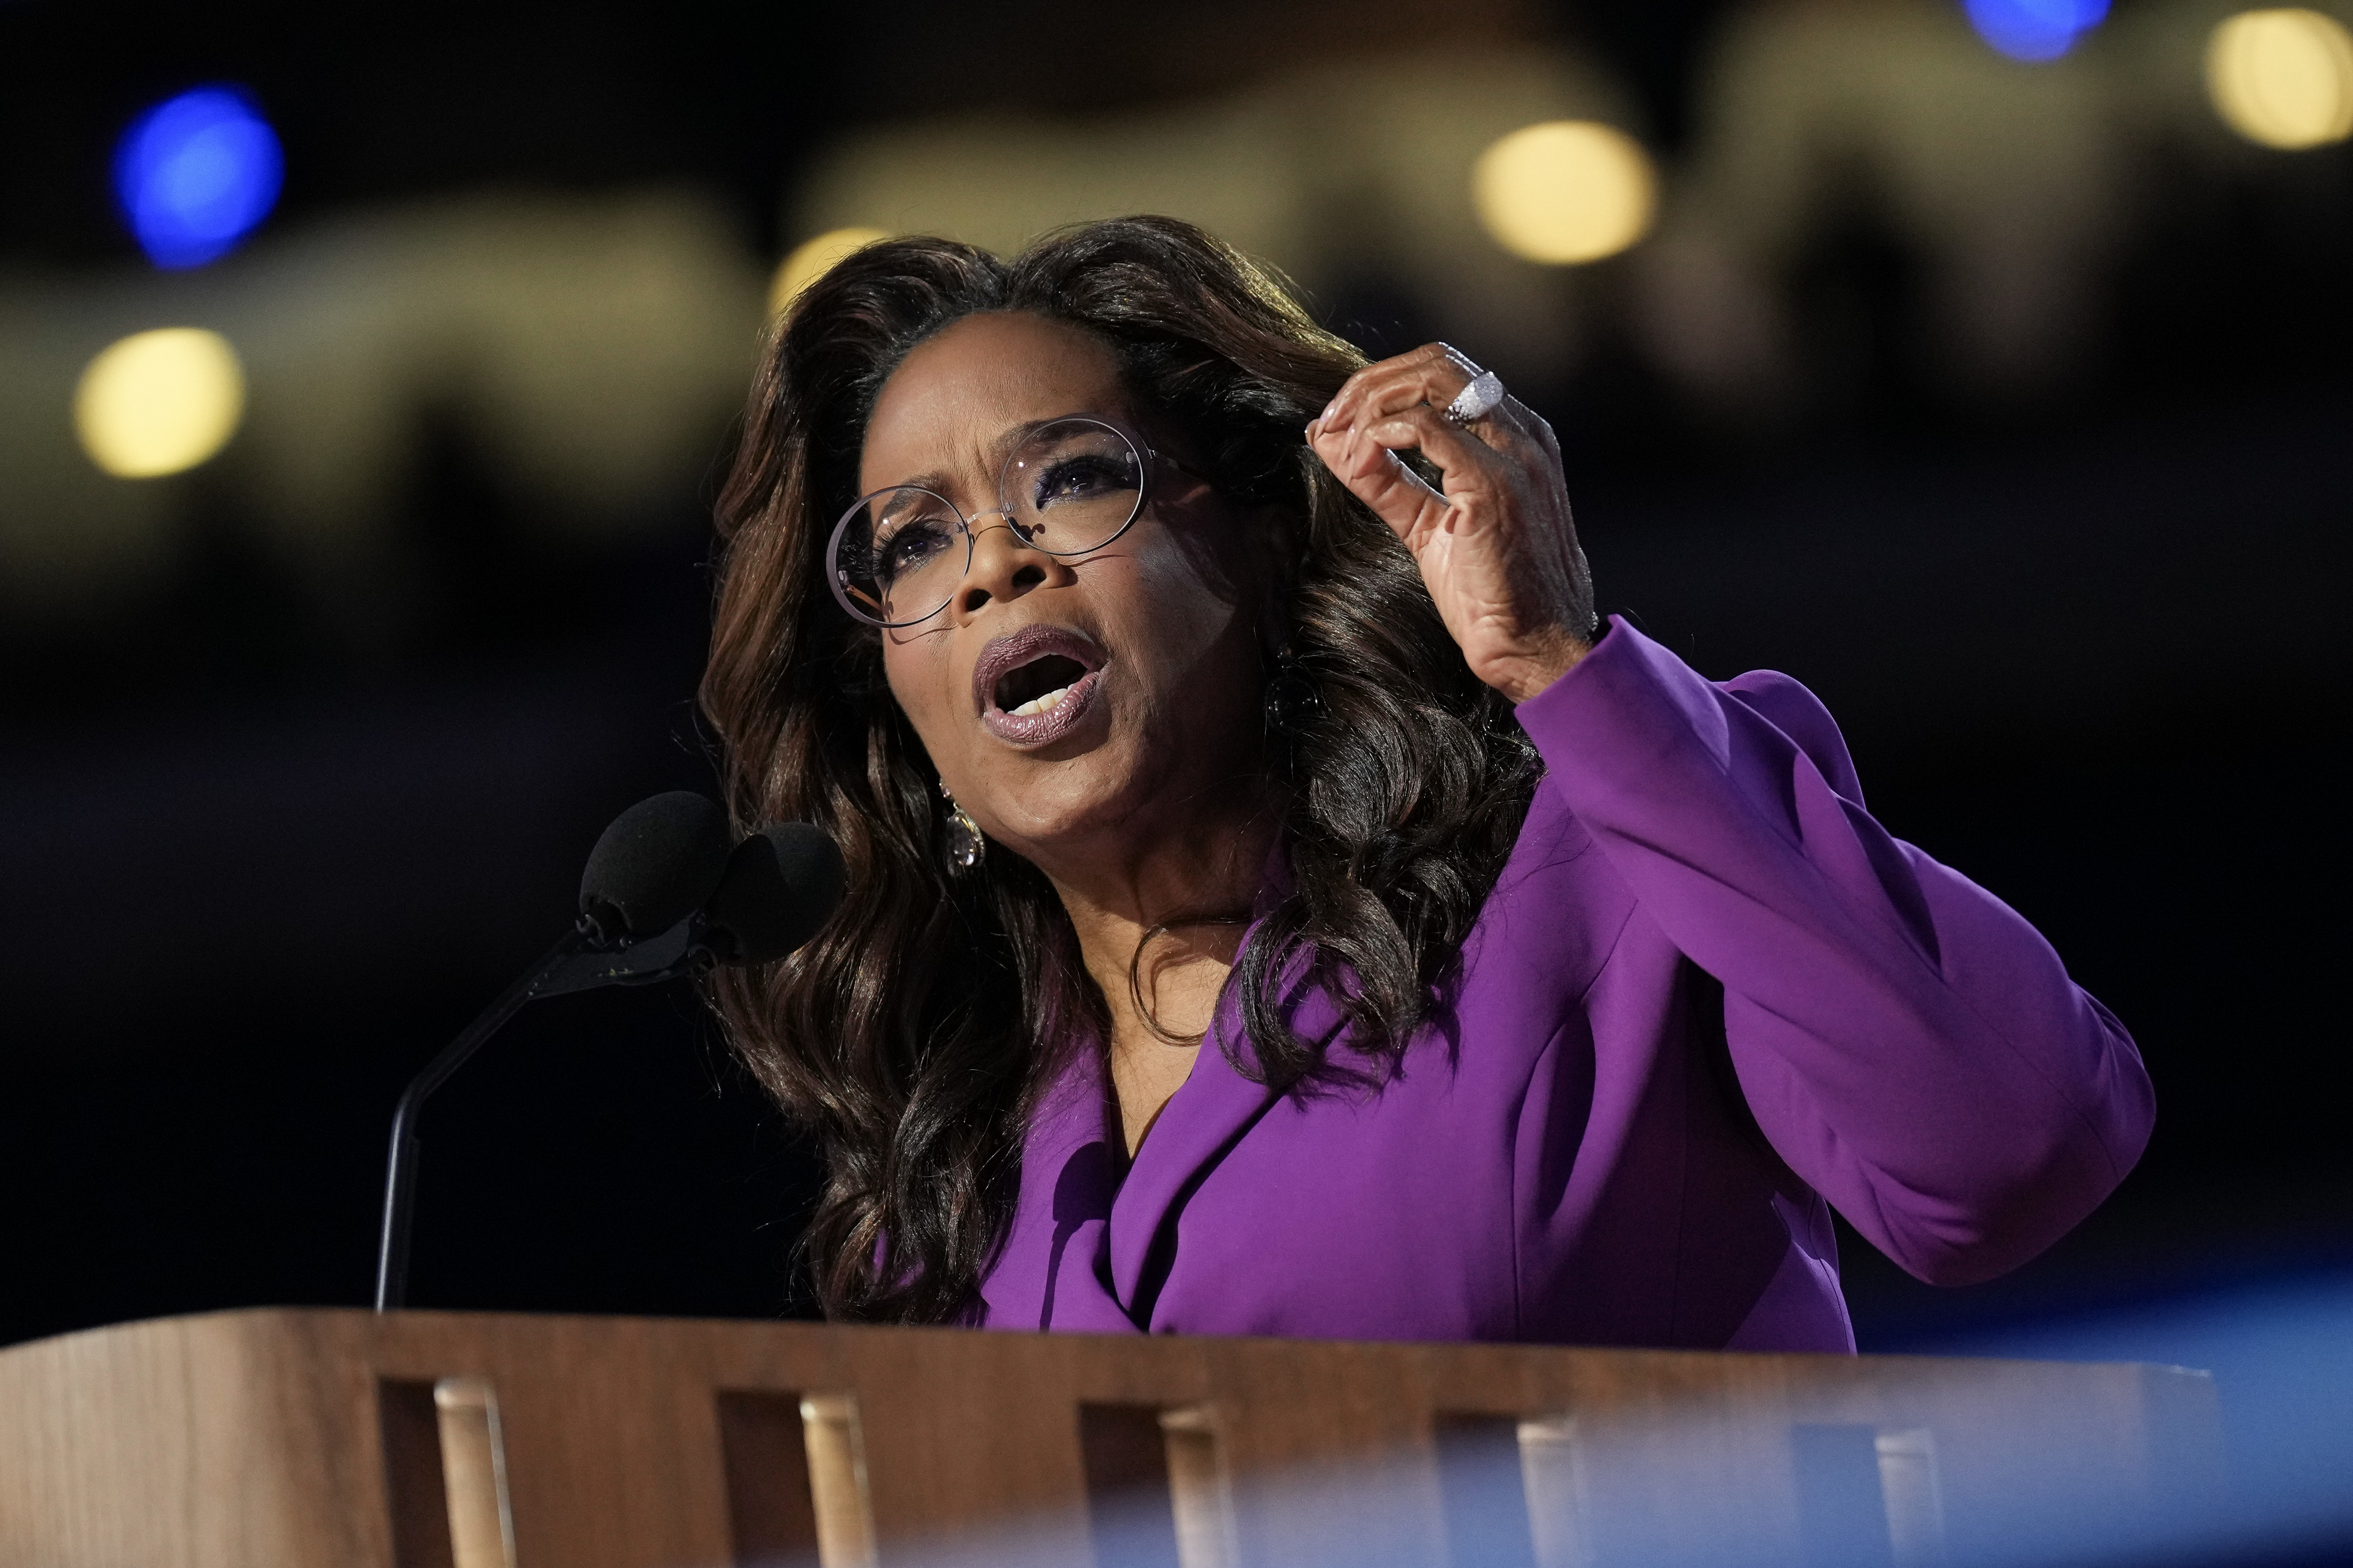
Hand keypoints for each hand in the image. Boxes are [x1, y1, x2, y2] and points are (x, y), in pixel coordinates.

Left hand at [1307, 344, 1594, 703]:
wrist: (1535, 648)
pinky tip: (1361, 462)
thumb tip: (1327, 443)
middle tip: (1329, 423)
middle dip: (1370, 384)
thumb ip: (1383, 481)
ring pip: (1432, 380)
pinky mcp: (1494, 484)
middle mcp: (1523, 434)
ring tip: (1338, 440)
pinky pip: (1427, 428)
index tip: (1337, 422)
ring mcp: (1515, 454)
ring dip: (1371, 403)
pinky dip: (1381, 435)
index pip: (1445, 373)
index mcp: (1516, 437)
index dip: (1382, 385)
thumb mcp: (1427, 526)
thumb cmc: (1491, 596)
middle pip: (1436, 362)